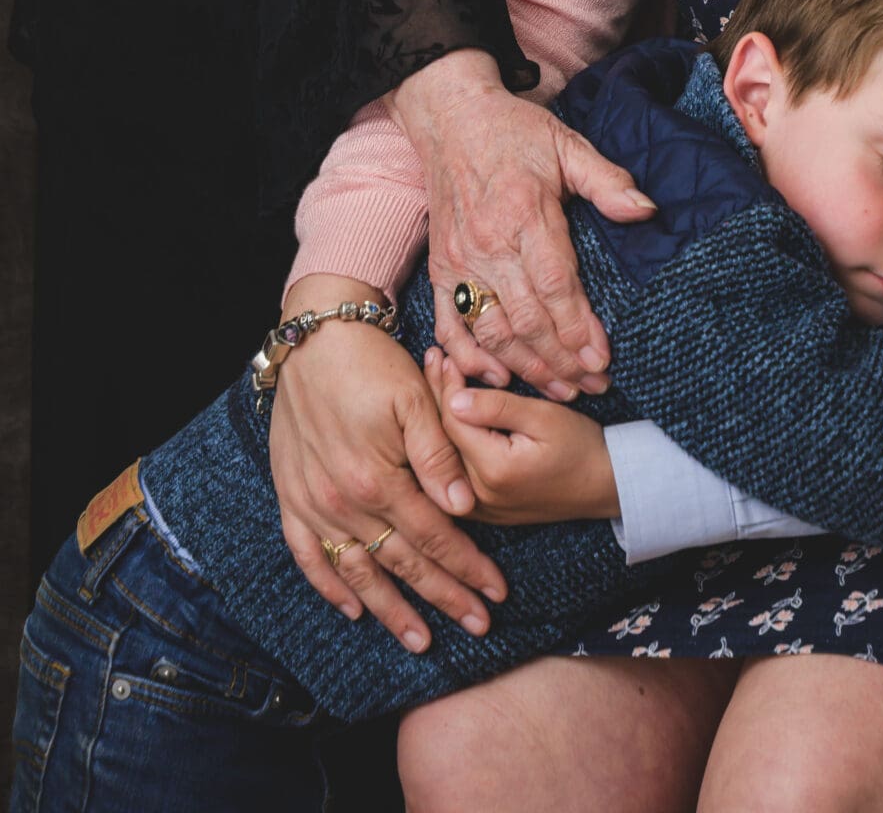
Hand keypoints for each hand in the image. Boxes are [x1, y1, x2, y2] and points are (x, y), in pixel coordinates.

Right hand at [267, 273, 507, 653]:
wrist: (313, 339)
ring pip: (357, 572)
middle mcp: (343, 502)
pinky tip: (351, 609)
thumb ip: (438, 456)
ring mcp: (313, 504)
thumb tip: (464, 510)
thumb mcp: (415, 399)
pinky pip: (308, 555)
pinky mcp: (291, 497)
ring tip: (420, 639)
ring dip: (389, 609)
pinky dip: (329, 586)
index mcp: (378, 479)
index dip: (467, 568)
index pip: (434, 538)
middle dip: (442, 597)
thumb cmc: (372, 364)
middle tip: (477, 625)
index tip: (496, 593)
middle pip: (401, 563)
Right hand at [392, 51, 654, 401]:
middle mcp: (489, 245)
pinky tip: (498, 377)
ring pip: (492, 330)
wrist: (451, 118)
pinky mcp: (440, 269)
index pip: (555, 284)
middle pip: (527, 318)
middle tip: (594, 386)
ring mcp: (460, 261)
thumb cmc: (515, 132)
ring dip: (526, 367)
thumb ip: (607, 181)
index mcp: (525, 214)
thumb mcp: (568, 145)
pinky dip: (470, 356)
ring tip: (561, 390)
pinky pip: (450, 323)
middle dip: (562, 361)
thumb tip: (647, 210)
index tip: (603, 358)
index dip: (578, 327)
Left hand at [421, 344, 620, 525]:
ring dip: (441, 416)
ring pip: (447, 454)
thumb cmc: (581, 447)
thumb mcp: (545, 417)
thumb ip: (499, 407)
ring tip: (438, 380)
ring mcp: (480, 507)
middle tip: (433, 358)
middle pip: (445, 438)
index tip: (444, 355)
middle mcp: (478, 495)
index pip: (454, 420)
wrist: (604, 486)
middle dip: (438, 395)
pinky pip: (456, 471)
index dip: (446, 385)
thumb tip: (454, 397)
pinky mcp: (484, 510)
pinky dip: (451, 440)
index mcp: (493, 470)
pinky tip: (452, 414)